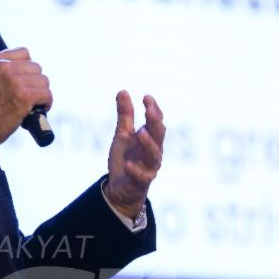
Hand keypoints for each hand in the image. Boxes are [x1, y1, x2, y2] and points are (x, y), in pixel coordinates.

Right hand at [0, 47, 51, 156]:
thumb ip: (2, 71)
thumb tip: (28, 72)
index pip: (24, 53)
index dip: (27, 69)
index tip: (23, 82)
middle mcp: (3, 67)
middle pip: (36, 67)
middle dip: (35, 82)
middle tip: (28, 96)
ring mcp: (14, 81)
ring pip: (44, 81)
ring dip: (41, 93)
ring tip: (32, 104)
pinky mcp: (24, 96)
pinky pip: (46, 94)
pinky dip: (46, 103)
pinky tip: (37, 110)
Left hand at [104, 91, 164, 215]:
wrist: (120, 188)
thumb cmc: (126, 159)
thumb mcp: (123, 135)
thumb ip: (125, 115)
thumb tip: (123, 90)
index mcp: (150, 138)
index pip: (156, 122)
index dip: (153, 109)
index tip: (146, 97)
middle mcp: (153, 152)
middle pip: (159, 135)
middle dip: (155, 122)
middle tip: (149, 110)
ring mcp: (149, 167)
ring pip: (154, 155)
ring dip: (148, 144)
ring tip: (141, 133)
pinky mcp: (141, 182)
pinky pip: (141, 176)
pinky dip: (135, 170)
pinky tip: (128, 164)